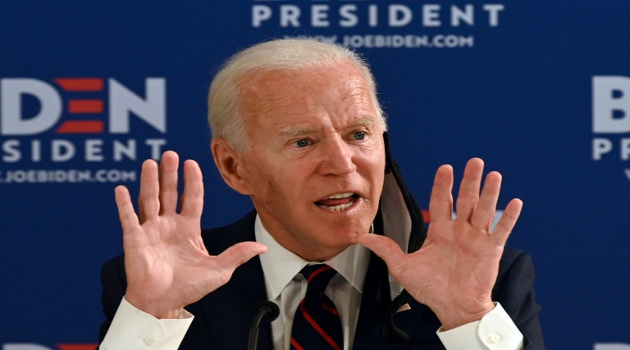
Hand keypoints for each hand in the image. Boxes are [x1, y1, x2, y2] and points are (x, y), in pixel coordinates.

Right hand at [115, 151, 266, 318]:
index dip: (193, 181)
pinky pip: (128, 219)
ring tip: (149, 163)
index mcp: (188, 229)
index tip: (192, 163)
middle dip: (170, 174)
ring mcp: (151, 231)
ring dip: (149, 182)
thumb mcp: (219, 270)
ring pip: (149, 200)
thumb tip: (262, 247)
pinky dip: (124, 205)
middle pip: (169, 193)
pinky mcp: (134, 240)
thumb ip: (237, 255)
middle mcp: (169, 225)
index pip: (192, 198)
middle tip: (170, 154)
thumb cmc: (189, 288)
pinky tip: (121, 188)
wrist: (164, 304)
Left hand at [358, 158, 521, 329]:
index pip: (441, 202)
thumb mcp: (403, 267)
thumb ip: (385, 249)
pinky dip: (508, 217)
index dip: (443, 185)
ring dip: (490, 192)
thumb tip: (362, 237)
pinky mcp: (491, 250)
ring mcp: (476, 239)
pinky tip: (514, 202)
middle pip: (465, 200)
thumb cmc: (431, 289)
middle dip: (469, 180)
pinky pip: (501, 231)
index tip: (445, 168)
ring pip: (484, 210)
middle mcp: (459, 231)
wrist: (453, 308)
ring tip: (494, 175)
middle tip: (474, 161)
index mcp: (439, 231)